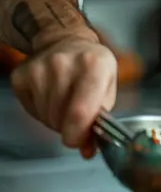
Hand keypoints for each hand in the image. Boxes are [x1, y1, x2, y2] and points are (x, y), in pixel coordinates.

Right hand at [10, 35, 117, 156]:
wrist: (66, 41)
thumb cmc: (92, 67)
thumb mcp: (108, 86)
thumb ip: (101, 120)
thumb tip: (87, 150)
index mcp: (94, 65)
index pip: (80, 113)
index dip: (78, 136)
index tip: (79, 140)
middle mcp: (64, 63)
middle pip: (60, 119)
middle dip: (69, 127)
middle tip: (76, 116)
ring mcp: (40, 68)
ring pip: (46, 116)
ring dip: (56, 119)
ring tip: (64, 102)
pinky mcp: (22, 75)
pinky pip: (31, 109)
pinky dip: (41, 111)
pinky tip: (50, 96)